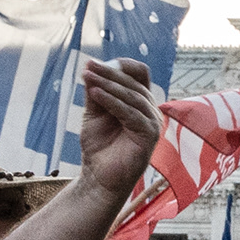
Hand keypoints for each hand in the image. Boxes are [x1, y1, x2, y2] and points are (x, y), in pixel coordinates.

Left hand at [75, 59, 162, 195]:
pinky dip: (112, 101)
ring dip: (108, 84)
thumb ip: (96, 92)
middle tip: (89, 66)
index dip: (122, 65)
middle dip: (109, 72)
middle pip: (134, 82)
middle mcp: (150, 110)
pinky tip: (94, 93)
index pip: (139, 74)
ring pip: (132, 95)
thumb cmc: (99, 146)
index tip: (96, 63)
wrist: (99, 177)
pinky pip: (130, 113)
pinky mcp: (149, 135)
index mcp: (140, 102)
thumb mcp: (94, 113)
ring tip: (88, 78)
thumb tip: (91, 67)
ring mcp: (152, 123)